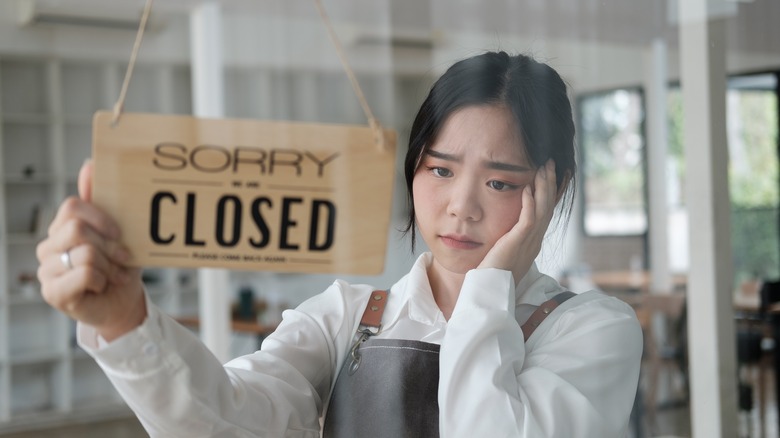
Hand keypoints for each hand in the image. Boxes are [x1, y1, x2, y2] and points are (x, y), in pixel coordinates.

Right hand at [36, 160, 145, 340]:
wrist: (123, 303)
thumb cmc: (119, 266)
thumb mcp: (117, 230)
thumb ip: (101, 199)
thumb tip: (89, 163)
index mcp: (61, 228)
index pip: (72, 207)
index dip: (101, 218)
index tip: (119, 233)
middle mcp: (48, 246)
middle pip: (78, 229)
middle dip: (109, 245)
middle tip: (122, 258)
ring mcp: (46, 270)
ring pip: (85, 252)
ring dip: (109, 265)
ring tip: (114, 275)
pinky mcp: (52, 292)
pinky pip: (84, 274)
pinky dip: (102, 280)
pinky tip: (102, 286)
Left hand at [477, 159, 557, 282]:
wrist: (491, 292)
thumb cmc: (494, 274)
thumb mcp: (506, 252)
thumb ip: (510, 239)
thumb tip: (507, 229)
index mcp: (533, 241)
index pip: (546, 212)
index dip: (552, 193)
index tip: (557, 176)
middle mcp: (535, 240)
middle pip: (548, 206)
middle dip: (551, 184)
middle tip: (552, 164)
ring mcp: (529, 242)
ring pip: (542, 210)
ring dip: (543, 187)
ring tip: (544, 168)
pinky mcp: (518, 244)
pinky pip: (528, 220)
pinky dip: (529, 203)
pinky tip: (528, 189)